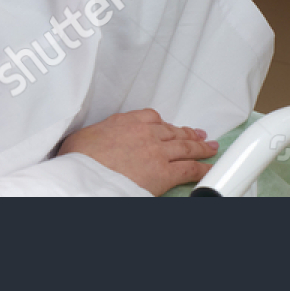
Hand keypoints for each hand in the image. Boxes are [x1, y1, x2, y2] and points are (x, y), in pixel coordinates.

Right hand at [56, 108, 218, 195]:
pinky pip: (189, 168)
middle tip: (197, 133)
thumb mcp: (82, 137)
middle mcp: (144, 133)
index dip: (162, 122)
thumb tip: (94, 139)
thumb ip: (98, 133)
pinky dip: (202, 168)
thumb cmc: (80, 159)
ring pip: (185, 146)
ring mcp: (157, 151)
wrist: (87, 175)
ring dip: (200, 146)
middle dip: (186, 132)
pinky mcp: (165, 172)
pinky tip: (209, 168)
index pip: (150, 116)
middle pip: (171, 130)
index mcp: (124, 122)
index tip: (166, 125)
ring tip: (209, 146)